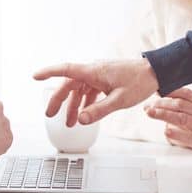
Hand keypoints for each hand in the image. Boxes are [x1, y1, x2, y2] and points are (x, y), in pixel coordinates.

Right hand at [34, 58, 158, 125]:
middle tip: (50, 115)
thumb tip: (80, 119)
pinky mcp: (105, 79)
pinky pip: (89, 90)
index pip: (66, 70)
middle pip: (69, 84)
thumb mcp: (119, 100)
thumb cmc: (139, 82)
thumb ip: (99, 110)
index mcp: (94, 72)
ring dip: (73, 105)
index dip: (49, 72)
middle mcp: (94, 71)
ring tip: (68, 123)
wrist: (156, 72)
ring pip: (79, 89)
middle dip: (58, 100)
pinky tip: (84, 114)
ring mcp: (99, 75)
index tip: (35, 76)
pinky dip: (85, 102)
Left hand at [147, 88, 191, 165]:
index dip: (171, 91)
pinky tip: (165, 131)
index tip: (158, 91)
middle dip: (161, 103)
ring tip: (150, 113)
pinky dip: (176, 133)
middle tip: (148, 104)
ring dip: (163, 114)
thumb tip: (185, 111)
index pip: (188, 94)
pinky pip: (189, 136)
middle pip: (180, 104)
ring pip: (181, 117)